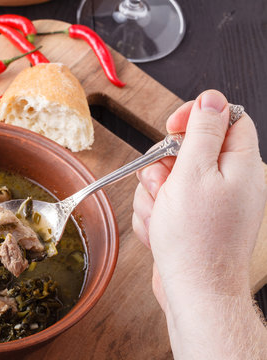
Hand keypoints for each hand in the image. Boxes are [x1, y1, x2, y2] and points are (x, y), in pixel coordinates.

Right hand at [132, 90, 266, 356]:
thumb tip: (212, 98)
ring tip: (162, 216)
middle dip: (164, 164)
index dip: (196, 116)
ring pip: (171, 178)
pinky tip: (161, 231)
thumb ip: (203, 132)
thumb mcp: (194, 174)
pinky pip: (167, 204)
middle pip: (190, 150)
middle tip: (162, 184)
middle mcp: (231, 182)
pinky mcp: (194, 221)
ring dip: (156, 195)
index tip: (171, 127)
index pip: (226, 118)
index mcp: (241, 165)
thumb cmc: (195, 240)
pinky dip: (157, 214)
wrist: (195, 291)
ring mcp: (212, 203)